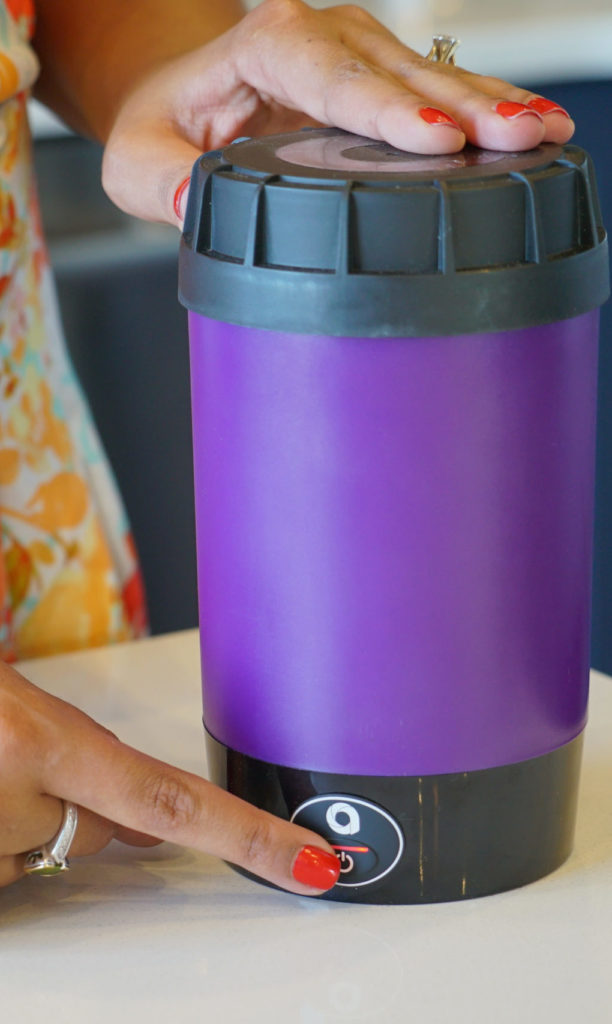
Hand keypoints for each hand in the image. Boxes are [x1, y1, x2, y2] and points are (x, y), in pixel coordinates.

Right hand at [0, 661, 339, 892]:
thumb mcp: (15, 704)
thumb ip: (77, 759)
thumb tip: (137, 827)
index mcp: (42, 740)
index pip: (173, 799)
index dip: (249, 837)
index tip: (312, 866)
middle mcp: (11, 798)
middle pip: (89, 837)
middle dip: (71, 807)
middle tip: (12, 757)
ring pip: (31, 859)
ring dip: (16, 825)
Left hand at [102, 0, 574, 226]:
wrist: (184, 101)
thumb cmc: (166, 126)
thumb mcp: (138, 159)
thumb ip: (159, 177)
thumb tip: (190, 200)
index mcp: (262, 45)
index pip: (328, 74)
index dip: (383, 108)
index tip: (432, 138)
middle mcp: (322, 38)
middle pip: (397, 71)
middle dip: (461, 105)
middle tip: (515, 137)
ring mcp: (360, 54)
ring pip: (432, 76)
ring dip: (491, 106)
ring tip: (546, 135)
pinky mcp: (384, 81)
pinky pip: (441, 91)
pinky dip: (487, 111)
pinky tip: (535, 131)